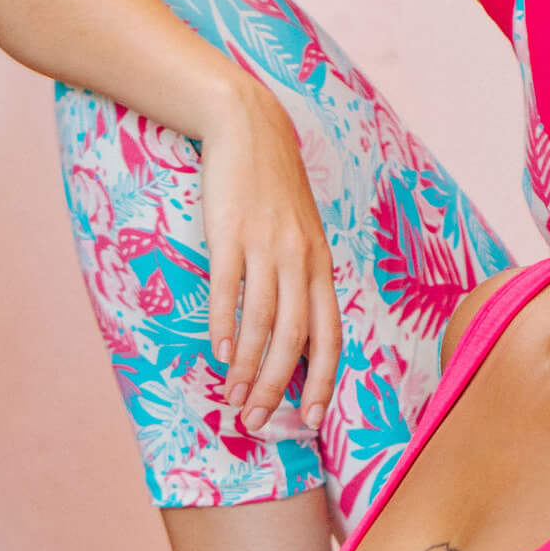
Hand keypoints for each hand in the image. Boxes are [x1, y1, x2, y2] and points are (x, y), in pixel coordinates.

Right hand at [195, 77, 343, 441]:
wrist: (248, 128)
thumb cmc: (273, 189)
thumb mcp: (302, 234)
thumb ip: (301, 280)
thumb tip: (292, 334)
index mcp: (321, 266)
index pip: (329, 336)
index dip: (321, 381)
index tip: (310, 420)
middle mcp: (300, 261)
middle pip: (295, 340)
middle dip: (277, 388)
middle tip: (258, 423)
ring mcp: (266, 247)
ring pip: (263, 323)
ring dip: (248, 368)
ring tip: (233, 400)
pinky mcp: (231, 233)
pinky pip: (229, 290)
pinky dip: (225, 326)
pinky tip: (220, 354)